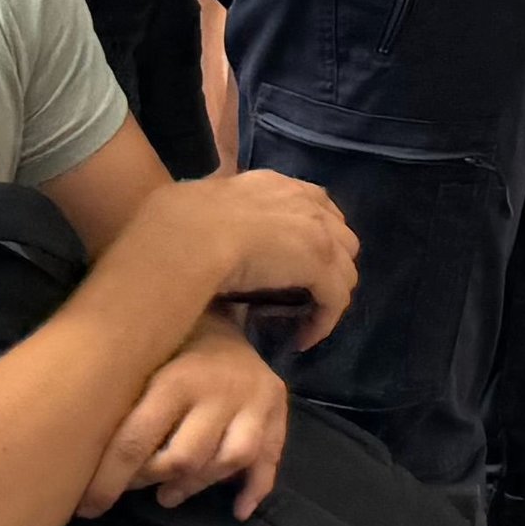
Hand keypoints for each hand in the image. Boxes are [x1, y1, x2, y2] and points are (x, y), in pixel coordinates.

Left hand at [85, 326, 294, 518]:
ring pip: (230, 460)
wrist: (220, 312)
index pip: (136, 442)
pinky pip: (271, 457)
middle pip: (186, 457)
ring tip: (170, 494)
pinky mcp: (279, 409)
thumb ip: (119, 404)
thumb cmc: (166, 344)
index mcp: (176, 379)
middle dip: (154, 480)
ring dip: (196, 486)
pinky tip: (237, 510)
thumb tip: (78, 456)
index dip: (108, 482)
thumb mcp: (139, 362)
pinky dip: (254, 488)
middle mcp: (221, 390)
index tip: (87, 507)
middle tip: (136, 487)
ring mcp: (255, 400)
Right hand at [143, 167, 358, 358]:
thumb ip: (220, 211)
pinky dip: (324, 322)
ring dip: (328, 294)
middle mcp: (306, 203)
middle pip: (340, 237)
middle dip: (329, 265)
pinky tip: (304, 339)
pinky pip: (336, 299)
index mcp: (276, 186)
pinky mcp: (321, 265)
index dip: (313, 234)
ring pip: (343, 269)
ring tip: (305, 317)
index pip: (314, 206)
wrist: (188, 238)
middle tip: (305, 291)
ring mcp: (319, 233)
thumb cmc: (181, 223)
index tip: (297, 259)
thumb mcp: (203, 205)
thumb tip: (209, 224)